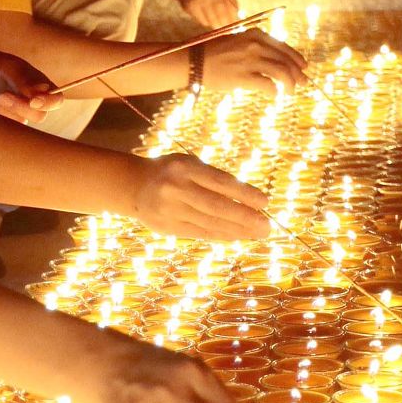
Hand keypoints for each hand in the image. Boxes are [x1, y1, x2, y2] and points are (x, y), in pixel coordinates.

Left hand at [0, 48, 58, 122]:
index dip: (48, 103)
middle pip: (39, 115)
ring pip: (21, 121)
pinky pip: (4, 124)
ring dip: (4, 108)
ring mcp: (19, 114)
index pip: (56, 100)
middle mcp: (33, 103)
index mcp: (41, 86)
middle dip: (20, 107)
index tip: (34, 101)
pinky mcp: (4, 122)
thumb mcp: (9, 66)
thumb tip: (43, 91)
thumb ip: (26, 79)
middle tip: (3, 96)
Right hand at [126, 151, 269, 243]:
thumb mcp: (190, 165)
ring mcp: (170, 210)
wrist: (134, 186)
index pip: (221, 182)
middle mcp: (176, 189)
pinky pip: (199, 233)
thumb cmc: (171, 172)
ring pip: (209, 224)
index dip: (244, 194)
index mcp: (184, 167)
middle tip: (267, 227)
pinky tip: (236, 237)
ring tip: (257, 235)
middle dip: (245, 218)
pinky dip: (220, 236)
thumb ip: (214, 179)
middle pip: (217, 207)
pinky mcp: (167, 227)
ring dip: (237, 231)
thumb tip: (248, 201)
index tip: (265, 203)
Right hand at [178, 0, 238, 27]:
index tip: (236, 26)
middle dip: (226, 23)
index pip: (231, 4)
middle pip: (222, 11)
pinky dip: (206, 22)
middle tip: (228, 31)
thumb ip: (230, 0)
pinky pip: (202, 19)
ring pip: (211, 18)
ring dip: (216, 25)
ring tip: (218, 26)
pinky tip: (206, 19)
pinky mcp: (191, 5)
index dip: (234, 17)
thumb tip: (238, 18)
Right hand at [201, 32, 304, 96]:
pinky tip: (275, 95)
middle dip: (298, 73)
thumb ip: (256, 47)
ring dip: (290, 84)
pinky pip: (267, 85)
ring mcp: (250, 60)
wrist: (194, 60)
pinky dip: (275, 91)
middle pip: (286, 60)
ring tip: (291, 92)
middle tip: (303, 83)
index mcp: (256, 35)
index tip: (303, 68)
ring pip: (281, 72)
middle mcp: (256, 45)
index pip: (283, 47)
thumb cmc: (214, 53)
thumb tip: (273, 60)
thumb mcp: (238, 41)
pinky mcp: (243, 76)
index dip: (296, 59)